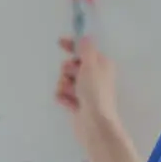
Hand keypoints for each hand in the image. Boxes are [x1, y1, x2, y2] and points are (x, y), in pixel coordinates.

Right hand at [55, 36, 139, 161]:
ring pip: (65, 81)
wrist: (94, 124)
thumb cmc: (95, 92)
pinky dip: (63, 98)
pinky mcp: (77, 104)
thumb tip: (87, 37)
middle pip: (72, 66)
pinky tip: (68, 104)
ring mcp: (85, 92)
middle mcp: (94, 77)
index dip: (72, 45)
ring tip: (71, 94)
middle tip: (71, 77)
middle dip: (67, 70)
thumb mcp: (91, 65)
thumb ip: (87, 49)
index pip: (85, 50)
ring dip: (64, 85)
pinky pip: (63, 95)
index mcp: (101, 65)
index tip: (59, 42)